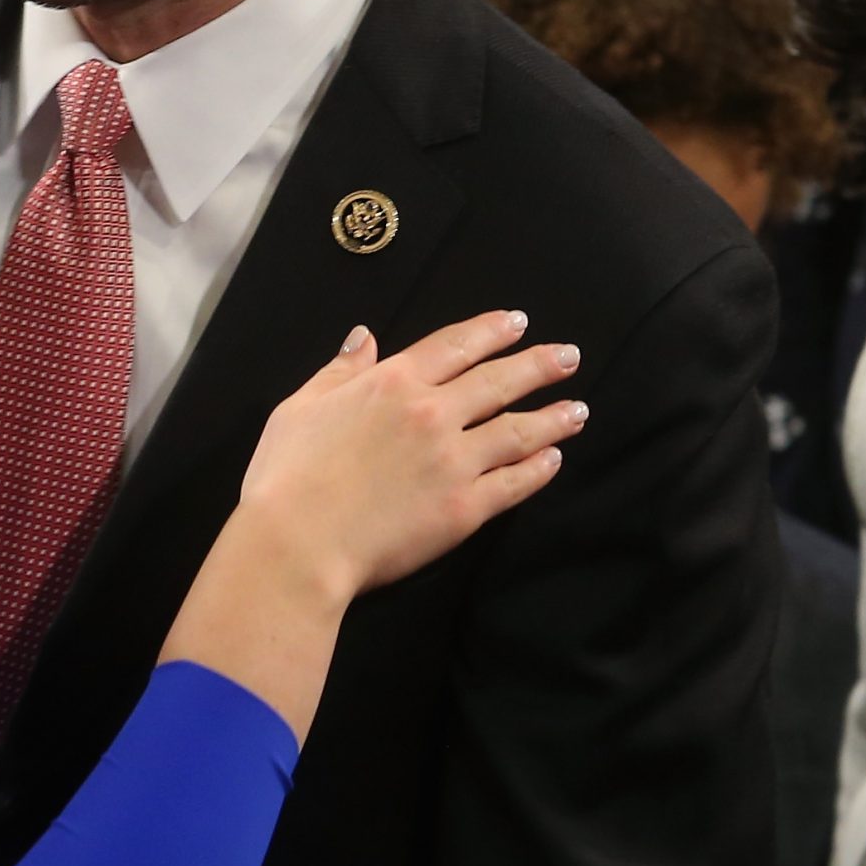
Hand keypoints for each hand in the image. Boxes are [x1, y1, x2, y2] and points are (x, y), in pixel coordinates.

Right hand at [239, 311, 584, 597]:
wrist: (298, 543)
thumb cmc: (286, 476)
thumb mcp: (299, 408)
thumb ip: (339, 371)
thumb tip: (364, 337)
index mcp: (392, 383)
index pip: (455, 345)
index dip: (491, 330)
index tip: (518, 322)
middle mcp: (432, 413)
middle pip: (499, 381)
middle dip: (539, 365)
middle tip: (570, 357)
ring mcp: (454, 461)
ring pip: (518, 431)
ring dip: (553, 417)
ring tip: (579, 409)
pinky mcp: (465, 508)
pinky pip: (514, 483)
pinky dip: (539, 469)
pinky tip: (554, 459)